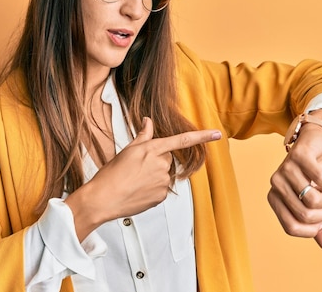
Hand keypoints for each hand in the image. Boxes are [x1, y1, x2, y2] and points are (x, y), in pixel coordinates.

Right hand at [65, 117, 220, 240]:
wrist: (104, 199)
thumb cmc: (111, 175)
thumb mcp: (127, 150)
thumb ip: (143, 135)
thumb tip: (148, 122)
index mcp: (153, 149)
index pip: (183, 140)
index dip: (202, 136)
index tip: (217, 134)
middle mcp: (161, 165)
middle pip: (168, 158)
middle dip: (157, 160)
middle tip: (137, 167)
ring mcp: (163, 182)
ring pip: (165, 174)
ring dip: (154, 175)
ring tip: (135, 180)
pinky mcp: (162, 196)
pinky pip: (162, 189)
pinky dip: (153, 188)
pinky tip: (138, 190)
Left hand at [267, 118, 321, 249]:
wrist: (313, 144)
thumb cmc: (310, 176)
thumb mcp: (312, 202)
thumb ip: (317, 225)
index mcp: (274, 197)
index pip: (290, 227)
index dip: (310, 231)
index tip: (319, 225)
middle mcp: (275, 183)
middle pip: (304, 215)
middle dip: (321, 214)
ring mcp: (285, 168)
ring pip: (313, 199)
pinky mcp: (299, 155)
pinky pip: (321, 179)